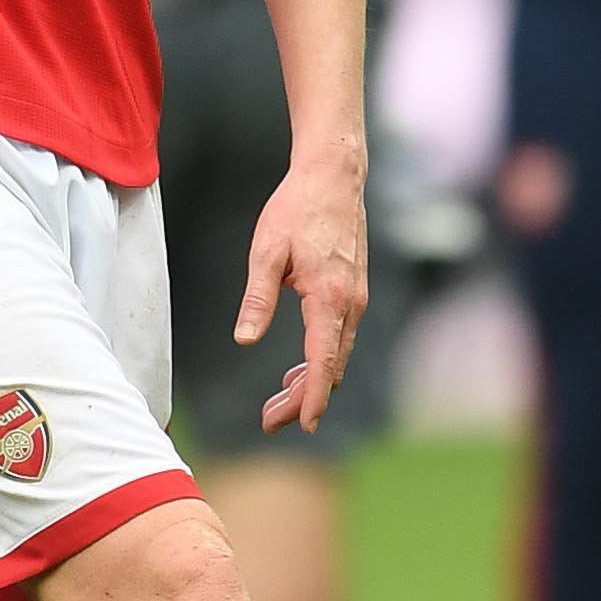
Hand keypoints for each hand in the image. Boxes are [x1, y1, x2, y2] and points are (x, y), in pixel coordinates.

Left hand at [239, 149, 369, 436]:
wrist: (333, 175)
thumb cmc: (296, 209)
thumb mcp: (266, 252)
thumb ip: (258, 298)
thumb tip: (244, 339)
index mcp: (328, 297)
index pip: (323, 361)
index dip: (311, 397)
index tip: (303, 426)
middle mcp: (350, 302)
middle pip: (330, 366)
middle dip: (302, 399)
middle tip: (270, 422)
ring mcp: (355, 297)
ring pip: (336, 354)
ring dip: (309, 381)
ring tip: (277, 403)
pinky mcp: (353, 289)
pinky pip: (339, 336)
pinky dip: (320, 358)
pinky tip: (297, 368)